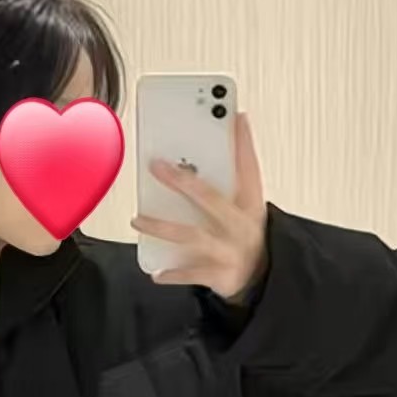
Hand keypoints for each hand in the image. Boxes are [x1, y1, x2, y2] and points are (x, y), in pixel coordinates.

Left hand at [130, 112, 268, 303]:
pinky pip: (191, 273)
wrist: (259, 280)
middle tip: (156, 166)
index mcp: (251, 205)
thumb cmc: (244, 236)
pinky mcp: (220, 276)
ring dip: (162, 227)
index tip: (236, 115)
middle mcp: (242, 226)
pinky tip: (155, 273)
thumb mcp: (246, 207)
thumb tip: (227, 131)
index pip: (249, 168)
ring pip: (192, 236)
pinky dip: (172, 273)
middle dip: (183, 181)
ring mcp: (231, 251)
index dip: (244, 143)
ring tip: (138, 219)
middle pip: (210, 199)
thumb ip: (234, 174)